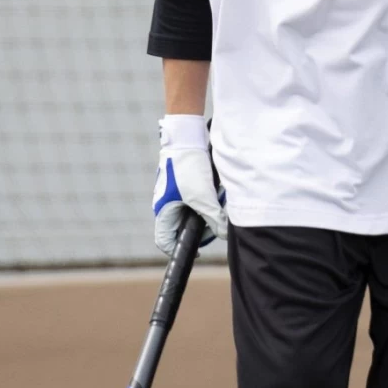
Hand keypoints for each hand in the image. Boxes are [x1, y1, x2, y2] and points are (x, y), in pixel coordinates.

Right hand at [153, 114, 226, 255]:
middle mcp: (169, 205)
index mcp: (164, 212)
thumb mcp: (202, 196)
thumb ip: (214, 218)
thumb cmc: (187, 167)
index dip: (179, 249)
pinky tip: (219, 192)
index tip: (197, 251)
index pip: (165, 240)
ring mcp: (178, 195)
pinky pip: (201, 199)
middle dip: (203, 227)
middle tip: (217, 224)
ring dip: (209, 211)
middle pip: (185, 228)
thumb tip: (223, 234)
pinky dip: (210, 199)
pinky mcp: (189, 185)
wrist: (188, 136)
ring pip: (196, 213)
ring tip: (219, 203)